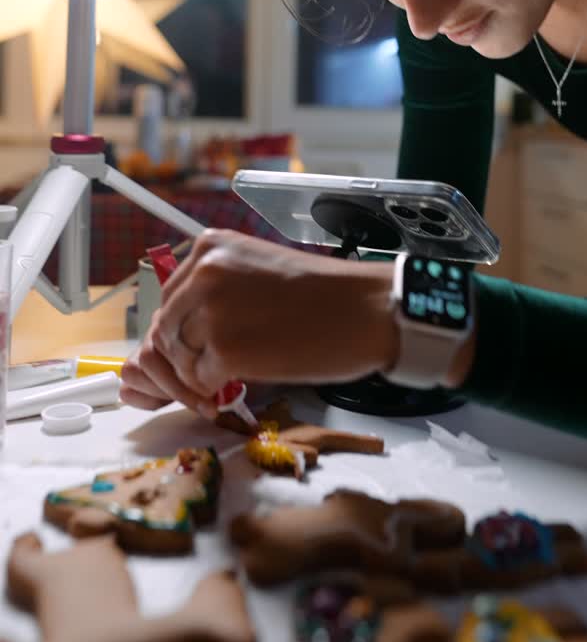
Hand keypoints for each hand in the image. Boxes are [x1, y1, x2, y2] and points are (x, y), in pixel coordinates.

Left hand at [124, 230, 396, 406]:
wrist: (365, 309)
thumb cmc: (322, 294)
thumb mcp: (256, 269)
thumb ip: (218, 288)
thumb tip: (184, 330)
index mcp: (210, 247)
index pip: (169, 298)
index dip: (181, 332)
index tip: (194, 353)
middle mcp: (204, 272)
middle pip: (166, 330)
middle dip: (182, 360)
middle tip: (206, 379)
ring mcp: (212, 310)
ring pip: (178, 359)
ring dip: (195, 379)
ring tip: (224, 385)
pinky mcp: (226, 350)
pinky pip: (199, 382)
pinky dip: (212, 394)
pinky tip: (234, 391)